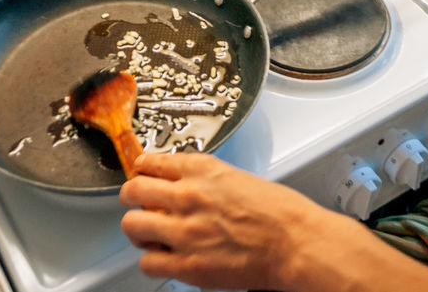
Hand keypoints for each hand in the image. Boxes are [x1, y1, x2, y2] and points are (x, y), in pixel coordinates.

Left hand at [119, 152, 362, 291]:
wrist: (296, 243)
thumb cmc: (280, 213)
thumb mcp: (238, 178)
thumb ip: (207, 180)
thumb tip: (186, 185)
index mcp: (202, 170)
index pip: (151, 161)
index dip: (142, 169)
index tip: (141, 174)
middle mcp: (188, 196)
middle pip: (132, 190)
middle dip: (132, 197)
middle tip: (138, 203)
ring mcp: (184, 231)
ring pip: (132, 225)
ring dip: (138, 229)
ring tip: (149, 233)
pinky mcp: (187, 265)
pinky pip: (147, 262)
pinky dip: (153, 260)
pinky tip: (166, 257)